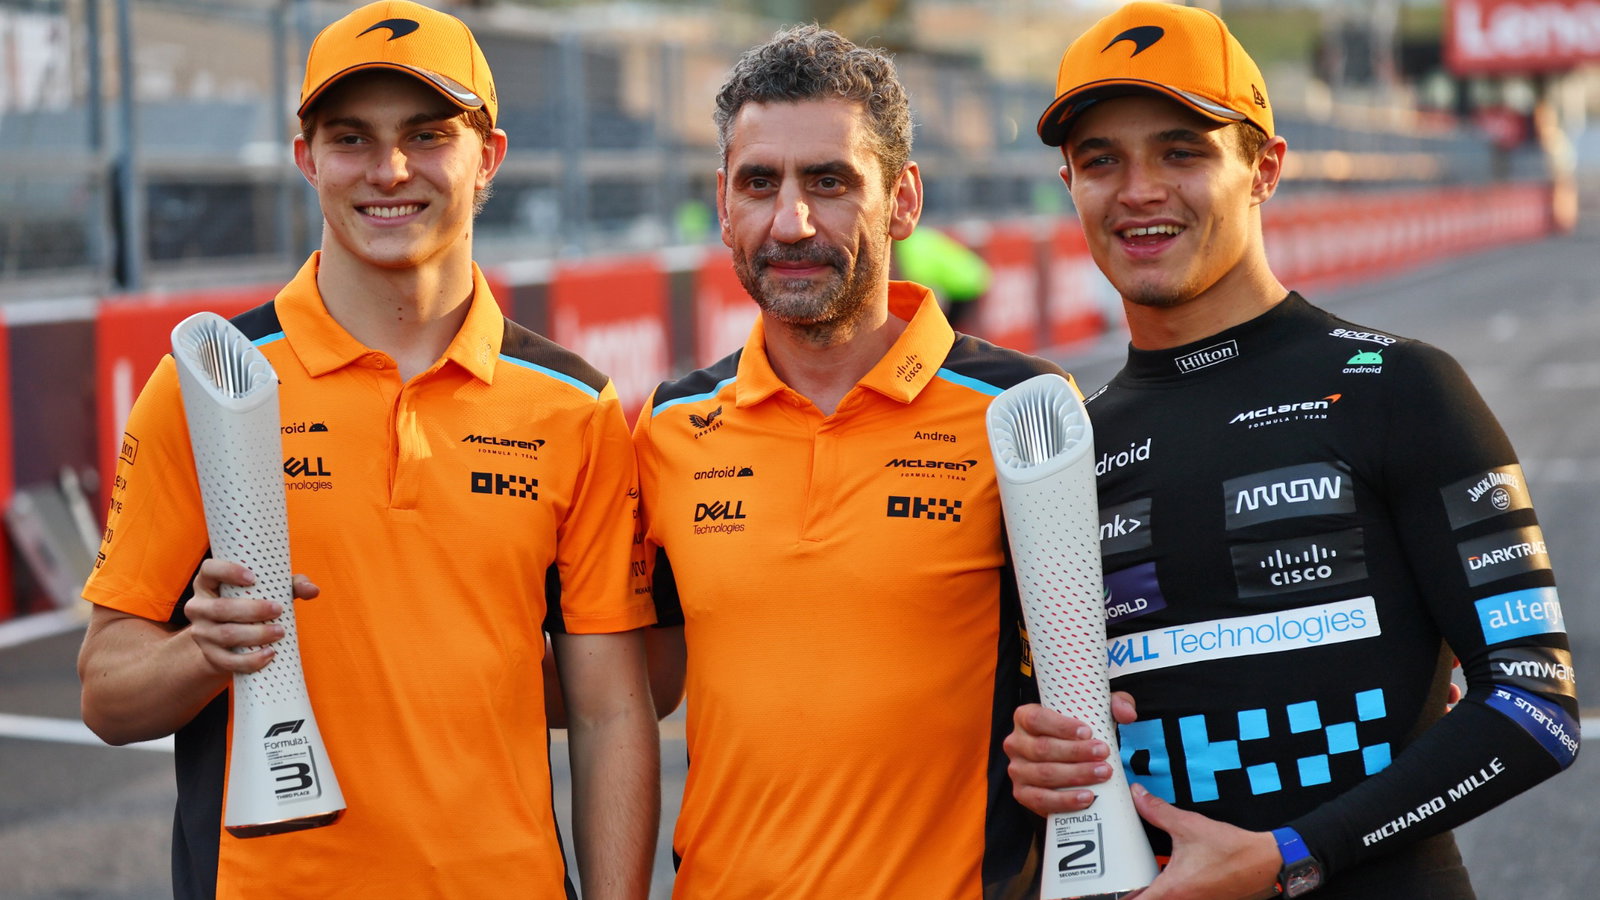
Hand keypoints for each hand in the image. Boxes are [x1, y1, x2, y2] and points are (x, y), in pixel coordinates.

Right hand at [184, 558, 319, 674]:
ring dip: (256, 634)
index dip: (227, 571)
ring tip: (280, 632)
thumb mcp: (269, 590)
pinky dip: (250, 660)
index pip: (209, 569)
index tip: (253, 577)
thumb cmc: (253, 604)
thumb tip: (312, 590)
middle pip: (221, 608)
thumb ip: (291, 585)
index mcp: (208, 582)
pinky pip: (227, 661)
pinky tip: (269, 654)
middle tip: (279, 610)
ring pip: (226, 635)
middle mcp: (198, 606)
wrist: (231, 641)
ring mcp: (201, 632)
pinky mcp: (209, 655)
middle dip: (252, 610)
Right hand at [1004, 692, 1136, 814]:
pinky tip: (1087, 797)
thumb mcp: (1095, 712)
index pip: (1036, 719)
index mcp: (1024, 717)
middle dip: (1076, 753)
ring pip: (1044, 774)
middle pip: (1042, 748)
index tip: (1088, 731)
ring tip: (1102, 774)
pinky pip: (1041, 800)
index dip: (1061, 726)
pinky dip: (1065, 800)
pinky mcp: (1023, 794)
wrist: (1070, 759)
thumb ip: (1115, 704)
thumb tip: (1127, 714)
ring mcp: (1017, 770)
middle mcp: (1015, 743)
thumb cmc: (1078, 732)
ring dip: (1076, 775)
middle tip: (1103, 754)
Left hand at [1124, 784, 1279, 899]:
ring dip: (1147, 891)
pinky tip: (1159, 874)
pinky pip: (1174, 899)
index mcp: (1173, 890)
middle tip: (1115, 876)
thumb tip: (1137, 796)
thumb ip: (1158, 811)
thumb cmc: (1230, 849)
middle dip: (1129, 892)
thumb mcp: (1189, 825)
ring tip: (1134, 873)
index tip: (1102, 888)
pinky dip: (1163, 890)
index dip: (1114, 897)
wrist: (1264, 862)